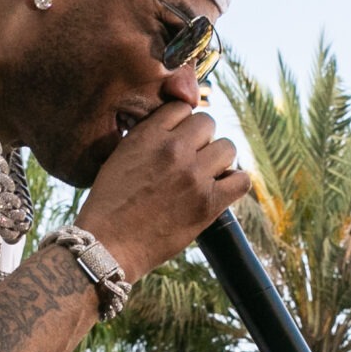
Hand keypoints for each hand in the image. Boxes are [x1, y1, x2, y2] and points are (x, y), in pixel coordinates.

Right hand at [72, 102, 247, 281]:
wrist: (108, 244)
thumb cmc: (109, 203)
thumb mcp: (120, 155)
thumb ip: (146, 136)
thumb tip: (171, 127)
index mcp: (148, 135)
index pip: (182, 107)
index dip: (182, 122)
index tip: (178, 138)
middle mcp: (173, 150)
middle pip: (208, 123)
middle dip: (201, 139)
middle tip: (192, 159)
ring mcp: (193, 176)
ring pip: (228, 148)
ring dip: (219, 160)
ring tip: (206, 175)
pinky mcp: (208, 203)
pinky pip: (241, 180)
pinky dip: (235, 183)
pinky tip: (221, 190)